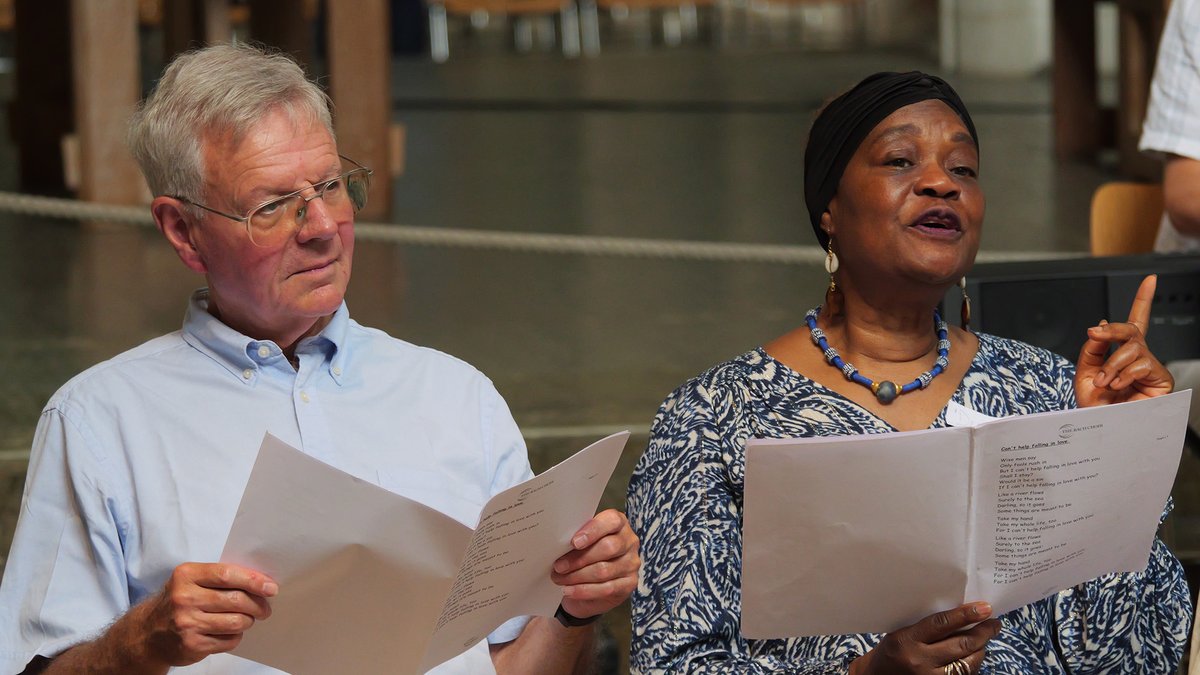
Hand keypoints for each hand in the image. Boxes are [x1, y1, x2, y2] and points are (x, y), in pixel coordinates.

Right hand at [139, 562, 276, 666]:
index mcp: (186, 575)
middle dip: (258, 604)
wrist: (147, 634)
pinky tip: (229, 632)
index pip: (227, 574)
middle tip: (265, 608)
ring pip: (237, 622)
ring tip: (247, 619)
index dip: (254, 581)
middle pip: (236, 600)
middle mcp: (184, 598)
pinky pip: (229, 640)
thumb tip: (261, 583)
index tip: (271, 587)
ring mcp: (187, 623)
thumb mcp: (191, 581)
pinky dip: (235, 636)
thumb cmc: (178, 602)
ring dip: (248, 621)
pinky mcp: (192, 644)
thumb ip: (220, 577)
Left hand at [550, 509, 639, 620]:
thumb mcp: (583, 542)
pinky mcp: (629, 584)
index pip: (612, 521)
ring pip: (604, 570)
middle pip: (608, 547)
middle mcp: (629, 542)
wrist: (594, 585)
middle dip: (579, 558)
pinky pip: (605, 588)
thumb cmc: (586, 555)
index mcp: (619, 524)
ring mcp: (631, 564)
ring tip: (559, 579)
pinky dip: (583, 590)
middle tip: (559, 566)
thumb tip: (560, 544)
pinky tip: (569, 590)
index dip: (593, 530)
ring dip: (577, 576)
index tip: (574, 542)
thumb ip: (578, 538)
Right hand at [850, 602, 1000, 674]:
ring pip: (967, 663)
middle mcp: (919, 661)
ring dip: (981, 649)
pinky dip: (973, 664)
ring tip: (986, 637)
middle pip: (960, 645)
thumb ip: (926, 627)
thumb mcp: (901, 633)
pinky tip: (975, 654)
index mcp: (906, 640)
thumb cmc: (891, 652)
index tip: (984, 608)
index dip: (965, 615)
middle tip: (994, 623)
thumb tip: (962, 616)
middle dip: (983, 633)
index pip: (941, 624)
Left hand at [1074, 275, 1173, 406]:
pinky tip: (1118, 386)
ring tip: (1105, 382)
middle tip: (1095, 335)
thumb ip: (1091, 349)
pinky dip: (1124, 373)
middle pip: (1130, 329)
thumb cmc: (1095, 408)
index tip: (1150, 279)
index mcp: (1119, 354)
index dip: (1143, 299)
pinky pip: (1142, 363)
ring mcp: (1149, 368)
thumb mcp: (1084, 373)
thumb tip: (1100, 326)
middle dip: (1112, 330)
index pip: (1133, 323)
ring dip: (1112, 364)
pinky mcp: (1161, 379)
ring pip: (1132, 348)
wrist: (1101, 431)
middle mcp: (1137, 358)